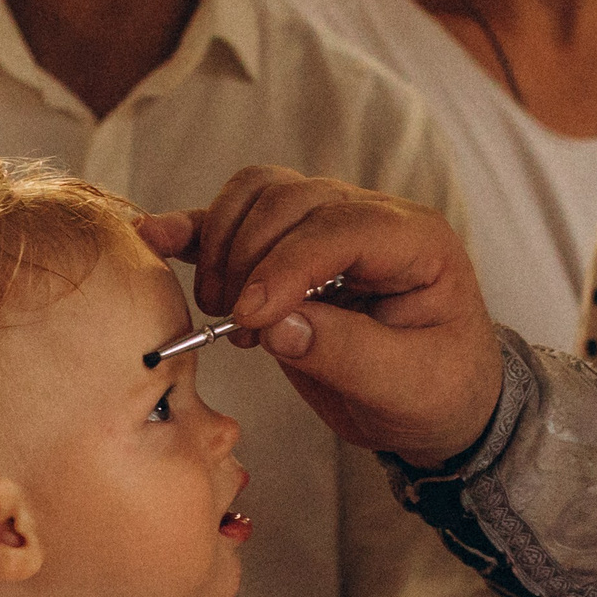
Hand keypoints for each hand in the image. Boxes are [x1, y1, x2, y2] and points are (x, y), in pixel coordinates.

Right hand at [138, 168, 502, 467]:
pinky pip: (240, 216)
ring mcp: (329, 223)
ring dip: (224, 244)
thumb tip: (277, 325)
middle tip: (237, 323)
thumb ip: (346, 353)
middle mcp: (373, 217)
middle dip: (250, 257)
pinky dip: (200, 227)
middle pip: (291, 199)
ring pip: (259, 194)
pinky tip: (160, 237)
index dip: (286, 266)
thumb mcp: (406, 386)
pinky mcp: (291, 245)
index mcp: (418, 242)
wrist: (437, 402)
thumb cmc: (435, 391)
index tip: (249, 317)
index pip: (340, 227)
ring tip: (222, 309)